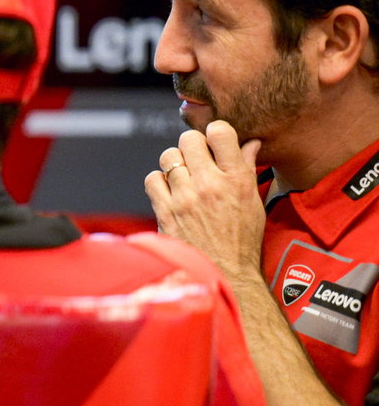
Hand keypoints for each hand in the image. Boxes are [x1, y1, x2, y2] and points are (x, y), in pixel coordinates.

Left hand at [144, 120, 265, 281]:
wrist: (224, 273)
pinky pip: (152, 178)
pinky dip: (159, 182)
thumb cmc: (241, 241)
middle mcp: (210, 184)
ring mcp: (185, 197)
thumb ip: (247, 169)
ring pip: (168, 156)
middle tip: (197, 161)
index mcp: (237, 179)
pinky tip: (170, 192)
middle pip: (189, 139)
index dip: (215, 132)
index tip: (214, 142)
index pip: (220, 132)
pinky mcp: (165, 210)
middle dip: (193, 146)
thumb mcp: (253, 202)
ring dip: (174, 163)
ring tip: (183, 178)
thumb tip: (249, 143)